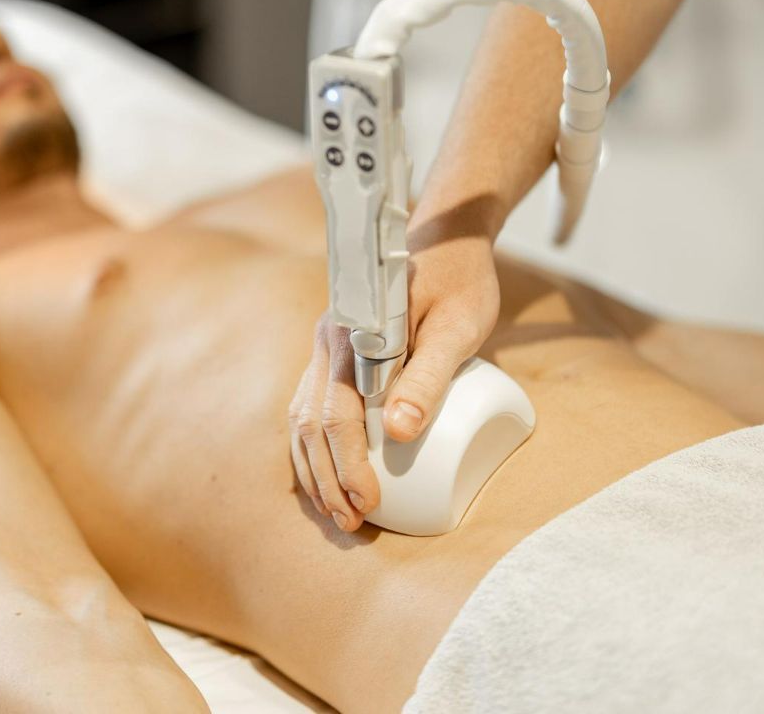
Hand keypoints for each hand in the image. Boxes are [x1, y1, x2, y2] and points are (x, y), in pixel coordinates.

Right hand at [287, 236, 499, 531]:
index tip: (368, 503)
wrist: (448, 241)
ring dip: (315, 470)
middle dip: (327, 479)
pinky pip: (311, 408)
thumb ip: (429, 375)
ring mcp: (326, 348)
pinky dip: (314, 448)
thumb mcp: (458, 328)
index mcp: (351, 335)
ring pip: (303, 418)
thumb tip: (399, 433)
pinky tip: (326, 475)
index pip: (337, 412)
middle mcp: (328, 342)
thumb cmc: (460, 283)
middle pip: (312, 421)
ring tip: (337, 511)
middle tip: (351, 522)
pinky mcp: (335, 356)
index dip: (348, 464)